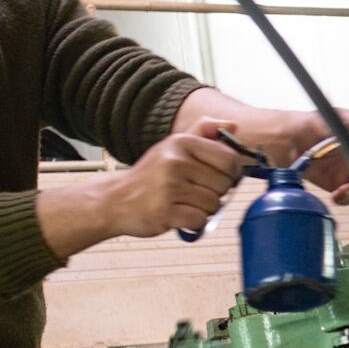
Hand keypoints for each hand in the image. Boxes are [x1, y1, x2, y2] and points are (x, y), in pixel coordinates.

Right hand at [102, 118, 245, 237]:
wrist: (115, 200)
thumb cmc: (150, 176)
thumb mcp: (173, 146)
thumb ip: (203, 132)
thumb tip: (233, 125)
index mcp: (181, 143)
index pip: (228, 158)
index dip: (230, 172)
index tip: (220, 177)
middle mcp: (175, 162)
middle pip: (224, 184)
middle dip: (216, 193)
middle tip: (196, 192)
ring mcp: (169, 188)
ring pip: (214, 204)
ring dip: (204, 209)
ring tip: (185, 203)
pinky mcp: (165, 212)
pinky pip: (200, 220)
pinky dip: (194, 222)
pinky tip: (179, 214)